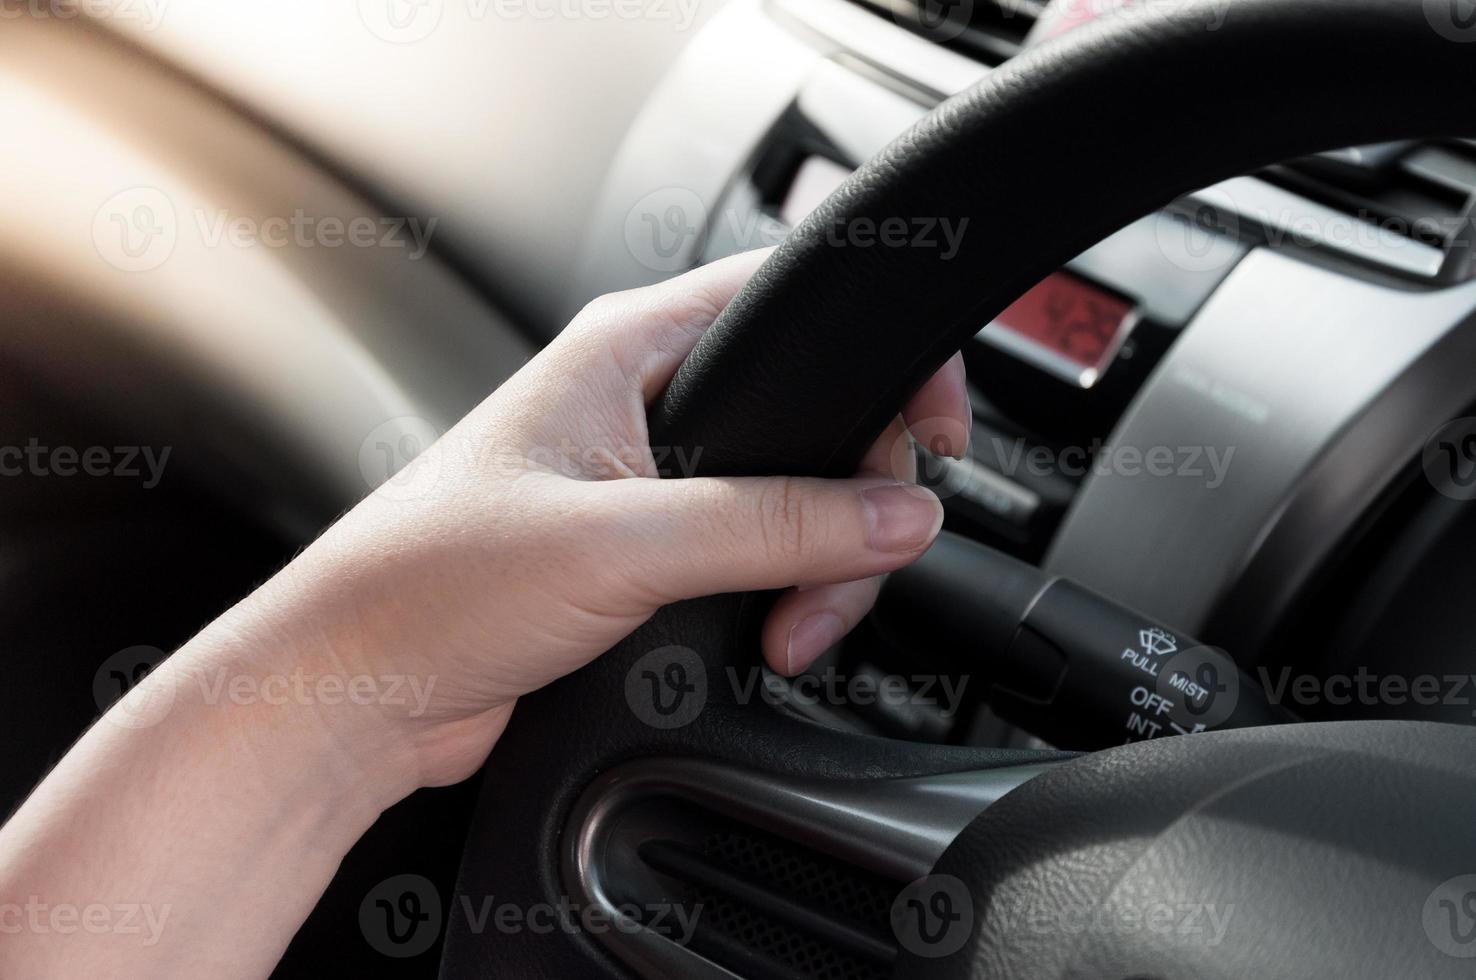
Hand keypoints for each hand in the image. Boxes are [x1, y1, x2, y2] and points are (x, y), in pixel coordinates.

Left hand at [197, 247, 970, 793]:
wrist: (357, 696)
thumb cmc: (427, 586)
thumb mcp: (618, 545)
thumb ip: (771, 526)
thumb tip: (894, 515)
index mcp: (630, 348)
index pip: (795, 303)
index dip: (883, 357)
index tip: (932, 436)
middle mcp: (647, 406)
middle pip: (816, 421)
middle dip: (852, 505)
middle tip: (844, 573)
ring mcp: (654, 486)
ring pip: (796, 502)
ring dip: (820, 569)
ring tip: (788, 629)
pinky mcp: (651, 558)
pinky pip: (759, 562)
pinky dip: (784, 601)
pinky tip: (765, 639)